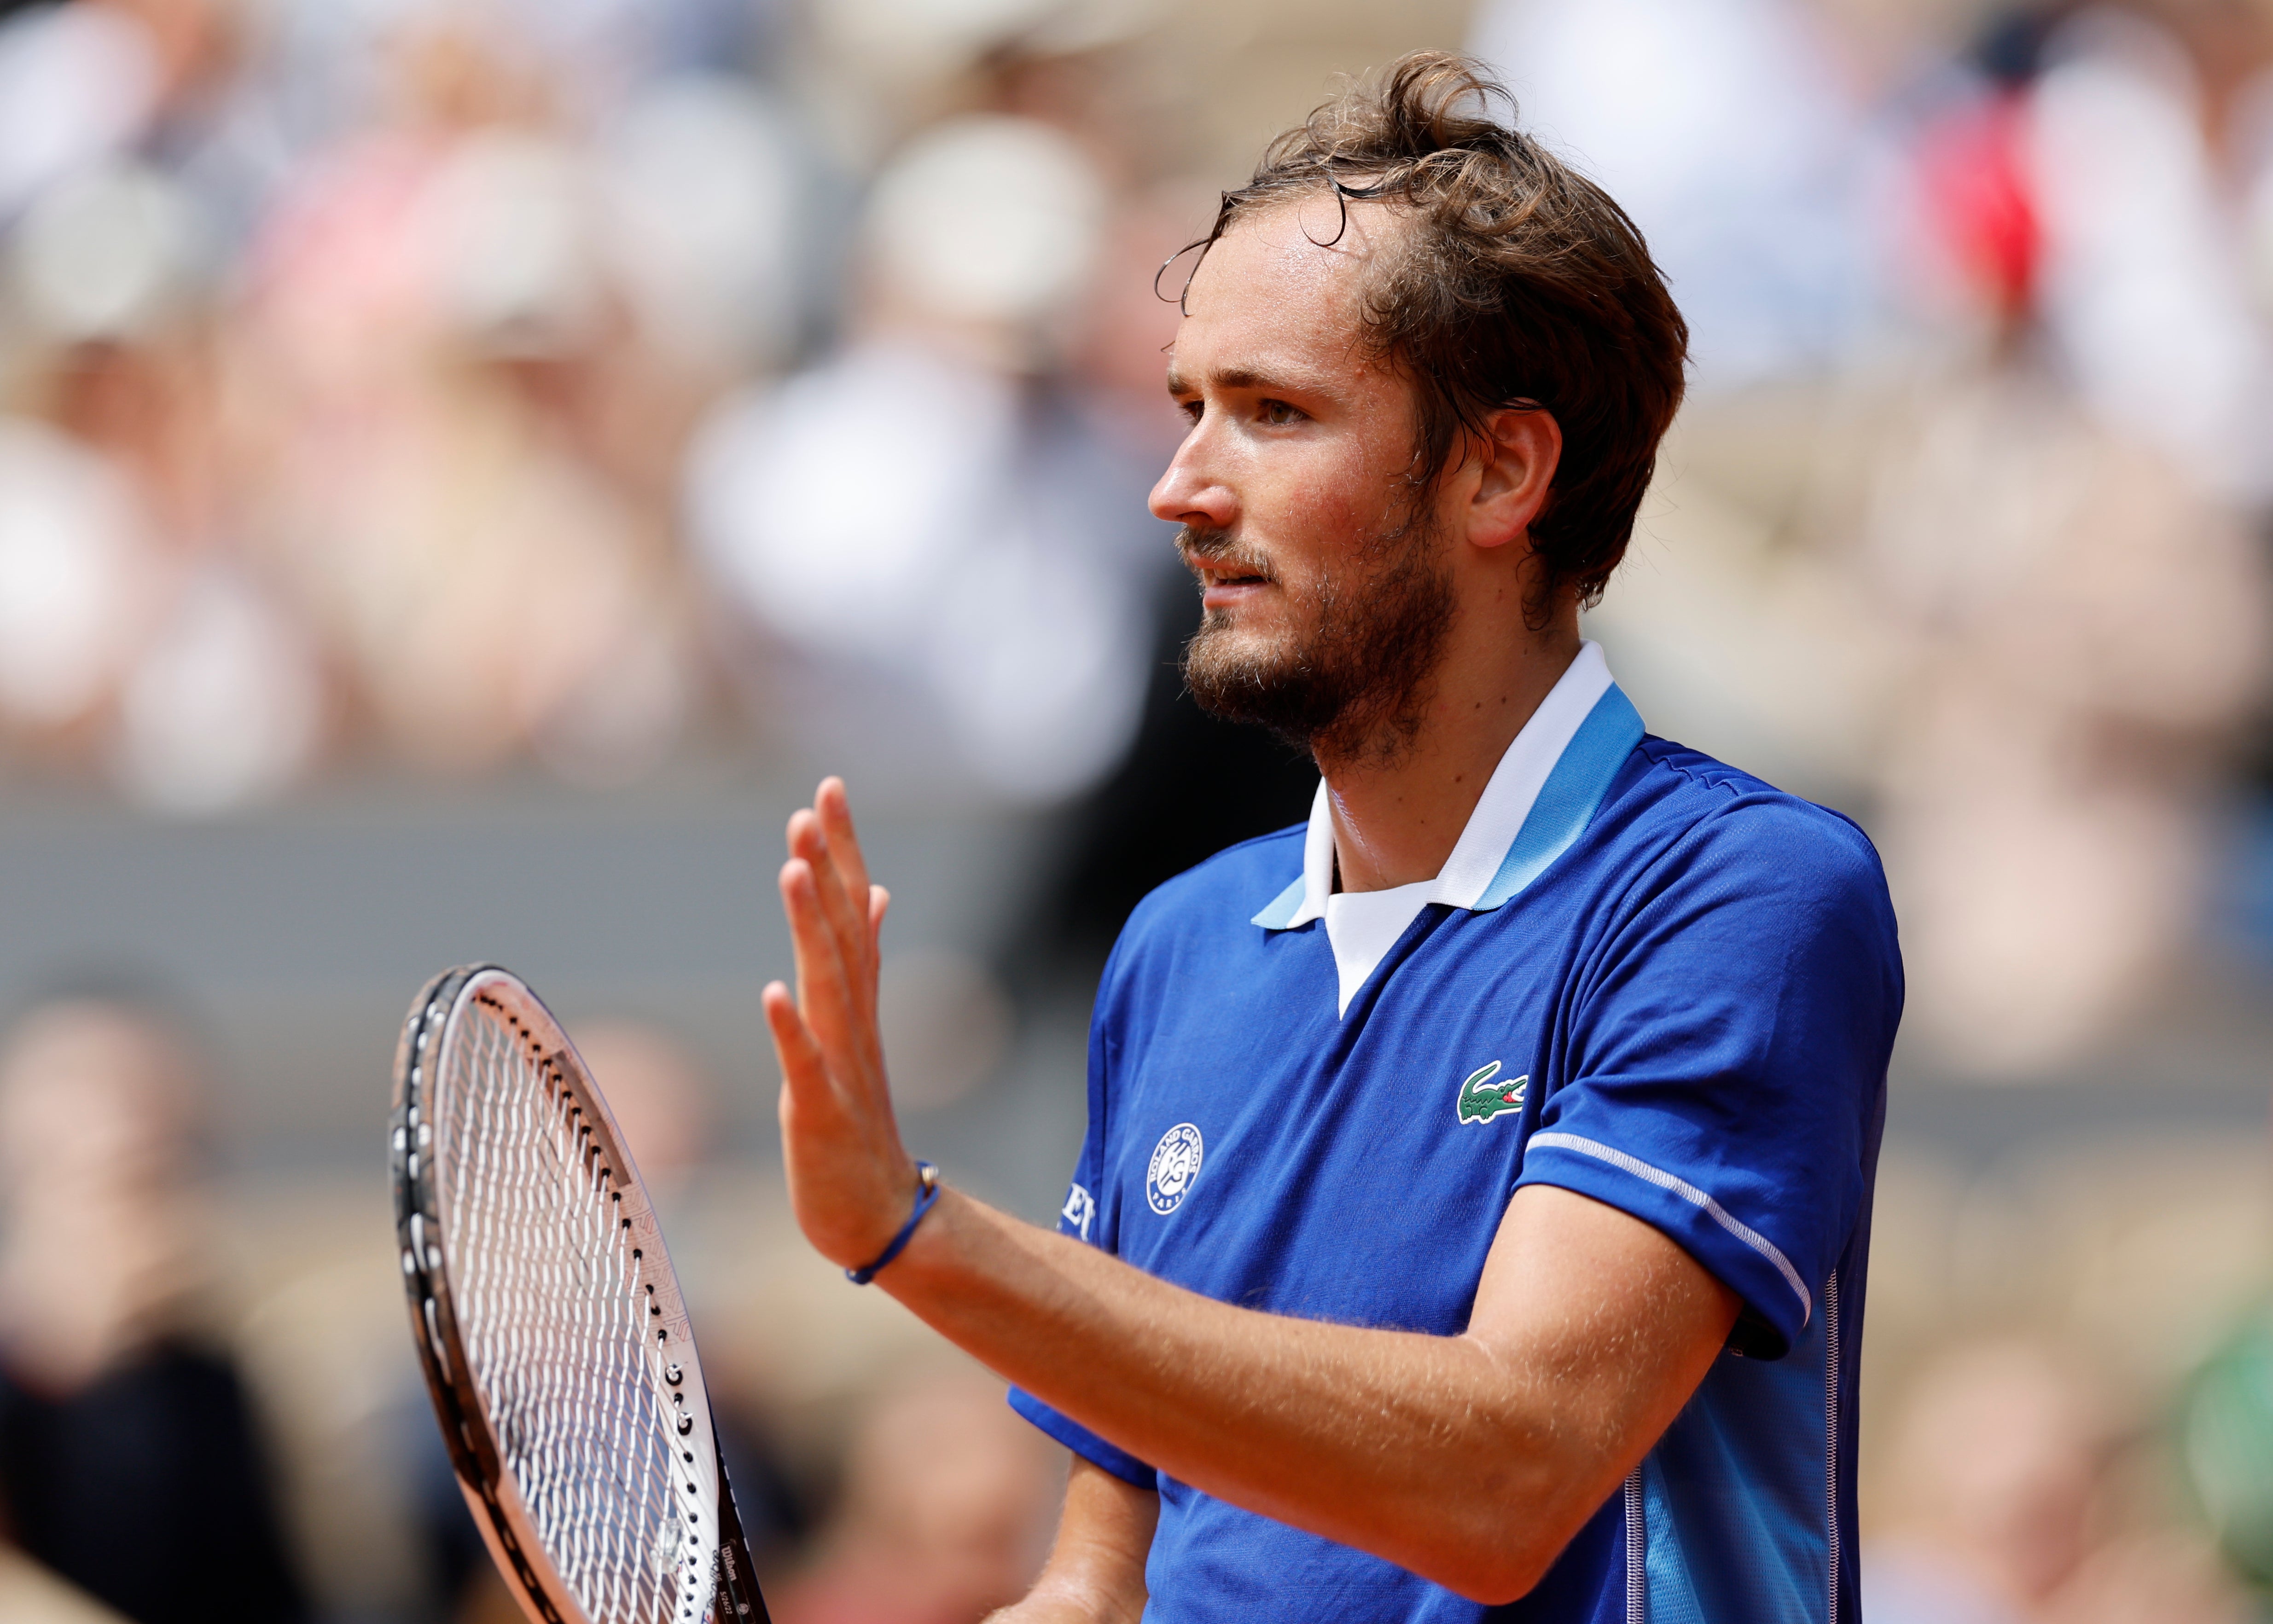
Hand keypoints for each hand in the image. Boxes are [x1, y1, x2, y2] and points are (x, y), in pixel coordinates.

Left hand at [762, 778, 918, 1269]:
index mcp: (856, 1004)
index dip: (842, 851)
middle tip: (815, 802)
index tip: (828, 790)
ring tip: (793, 869)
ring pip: (828, 985)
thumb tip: (876, 893)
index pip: (853, 912)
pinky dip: (791, 1029)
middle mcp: (853, 1024)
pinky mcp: (821, 1114)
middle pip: (844, 933)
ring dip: (813, 927)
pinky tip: (772, 993)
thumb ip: (865, 961)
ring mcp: (841, 1066)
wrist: (881, 1216)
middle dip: (830, 866)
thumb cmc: (858, 1126)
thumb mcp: (857, 1033)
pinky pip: (806, 1066)